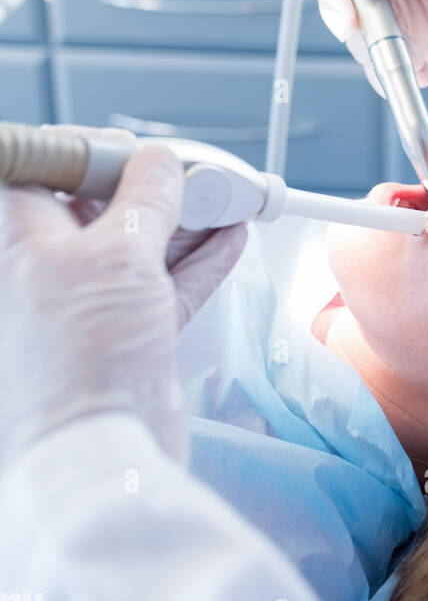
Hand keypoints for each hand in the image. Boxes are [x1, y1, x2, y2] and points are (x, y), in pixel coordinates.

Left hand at [0, 142, 244, 470]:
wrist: (101, 453)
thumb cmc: (81, 358)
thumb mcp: (121, 252)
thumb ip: (146, 197)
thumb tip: (160, 161)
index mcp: (24, 242)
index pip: (45, 172)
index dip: (91, 152)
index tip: (134, 148)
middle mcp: (50, 272)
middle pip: (102, 207)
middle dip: (154, 186)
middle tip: (196, 173)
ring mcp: (88, 307)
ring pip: (141, 246)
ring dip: (187, 221)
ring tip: (228, 198)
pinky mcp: (125, 337)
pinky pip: (165, 285)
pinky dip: (198, 262)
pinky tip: (229, 238)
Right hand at [316, 0, 427, 91]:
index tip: (348, 22)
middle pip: (344, 11)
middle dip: (364, 38)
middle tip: (398, 51)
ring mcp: (392, 17)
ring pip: (363, 44)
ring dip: (386, 60)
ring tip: (422, 63)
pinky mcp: (405, 46)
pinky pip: (384, 66)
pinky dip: (398, 77)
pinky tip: (426, 74)